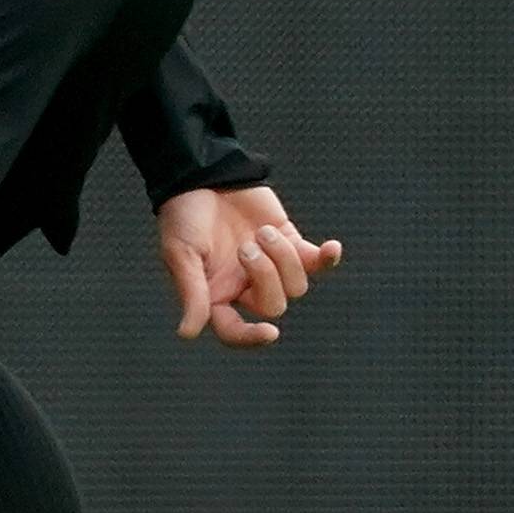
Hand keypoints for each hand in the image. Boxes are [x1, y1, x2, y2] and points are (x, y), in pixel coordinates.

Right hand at [157, 186, 341, 349]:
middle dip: (265, 275)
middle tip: (246, 246)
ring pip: (297, 286)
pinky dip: (328, 258)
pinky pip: (316, 262)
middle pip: (273, 306)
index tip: (271, 332)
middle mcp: (245, 285)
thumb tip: (187, 334)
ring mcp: (270, 265)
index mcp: (215, 294)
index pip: (234, 331)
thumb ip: (192, 293)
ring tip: (262, 231)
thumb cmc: (183, 215)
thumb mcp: (180, 253)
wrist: (202, 174)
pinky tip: (332, 247)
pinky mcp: (289, 242)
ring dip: (283, 257)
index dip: (252, 338)